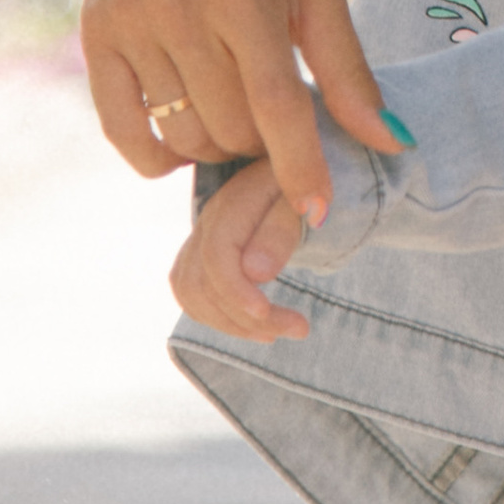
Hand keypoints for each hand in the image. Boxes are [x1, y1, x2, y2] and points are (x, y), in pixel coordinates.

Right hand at [82, 0, 400, 220]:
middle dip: (260, 141)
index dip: (301, 166)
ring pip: (181, 135)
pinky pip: (122, 129)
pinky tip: (180, 137)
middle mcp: (180, 7)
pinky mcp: (96, 31)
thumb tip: (390, 140)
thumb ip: (347, 63)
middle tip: (272, 111)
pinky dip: (154, 153)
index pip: (277, 106)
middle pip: (230, 129)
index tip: (318, 208)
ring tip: (233, 102)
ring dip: (215, 140)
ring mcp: (131, 21)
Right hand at [172, 159, 311, 342]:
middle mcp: (209, 218)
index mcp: (235, 201)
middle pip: (201, 282)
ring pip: (191, 293)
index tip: (269, 315)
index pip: (215, 255)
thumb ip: (281, 231)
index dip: (235, 292)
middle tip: (299, 329)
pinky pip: (192, 292)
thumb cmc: (311, 188)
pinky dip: (217, 316)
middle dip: (244, 317)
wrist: (307, 171)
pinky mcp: (202, 252)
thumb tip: (254, 274)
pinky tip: (253, 325)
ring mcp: (201, 235)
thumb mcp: (307, 201)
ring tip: (278, 333)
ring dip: (231, 324)